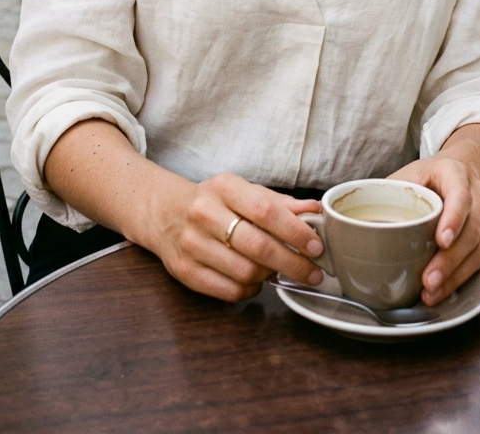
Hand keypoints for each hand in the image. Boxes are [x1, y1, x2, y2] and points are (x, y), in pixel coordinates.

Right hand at [148, 171, 323, 302]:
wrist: (164, 212)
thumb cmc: (213, 202)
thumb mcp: (243, 191)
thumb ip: (278, 203)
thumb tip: (314, 210)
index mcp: (224, 187)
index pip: (265, 211)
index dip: (295, 231)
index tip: (316, 246)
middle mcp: (204, 213)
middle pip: (258, 246)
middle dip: (293, 263)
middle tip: (314, 273)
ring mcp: (192, 244)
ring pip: (246, 272)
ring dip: (270, 277)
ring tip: (279, 272)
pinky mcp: (184, 271)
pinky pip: (229, 291)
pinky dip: (250, 290)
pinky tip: (255, 281)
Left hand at [389, 154, 479, 308]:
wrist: (464, 167)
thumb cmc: (431, 174)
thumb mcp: (409, 173)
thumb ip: (388, 192)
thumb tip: (353, 216)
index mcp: (455, 175)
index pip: (459, 196)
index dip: (452, 219)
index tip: (440, 240)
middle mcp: (478, 196)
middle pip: (470, 231)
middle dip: (449, 260)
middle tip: (428, 281)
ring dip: (459, 275)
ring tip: (436, 293)